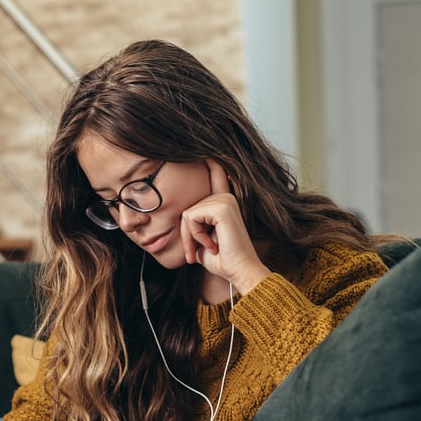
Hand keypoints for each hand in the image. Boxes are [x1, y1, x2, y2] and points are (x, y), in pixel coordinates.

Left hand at [180, 159, 270, 293]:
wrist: (239, 272)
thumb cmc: (222, 260)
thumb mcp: (201, 241)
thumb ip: (193, 227)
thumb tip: (181, 219)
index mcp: (223, 201)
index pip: (214, 173)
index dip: (209, 161)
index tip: (204, 148)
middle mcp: (225, 196)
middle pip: (186, 208)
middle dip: (187, 235)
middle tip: (195, 254)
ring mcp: (225, 199)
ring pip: (187, 214)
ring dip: (191, 238)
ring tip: (208, 249)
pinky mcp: (221, 206)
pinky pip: (190, 218)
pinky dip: (195, 236)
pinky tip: (211, 244)